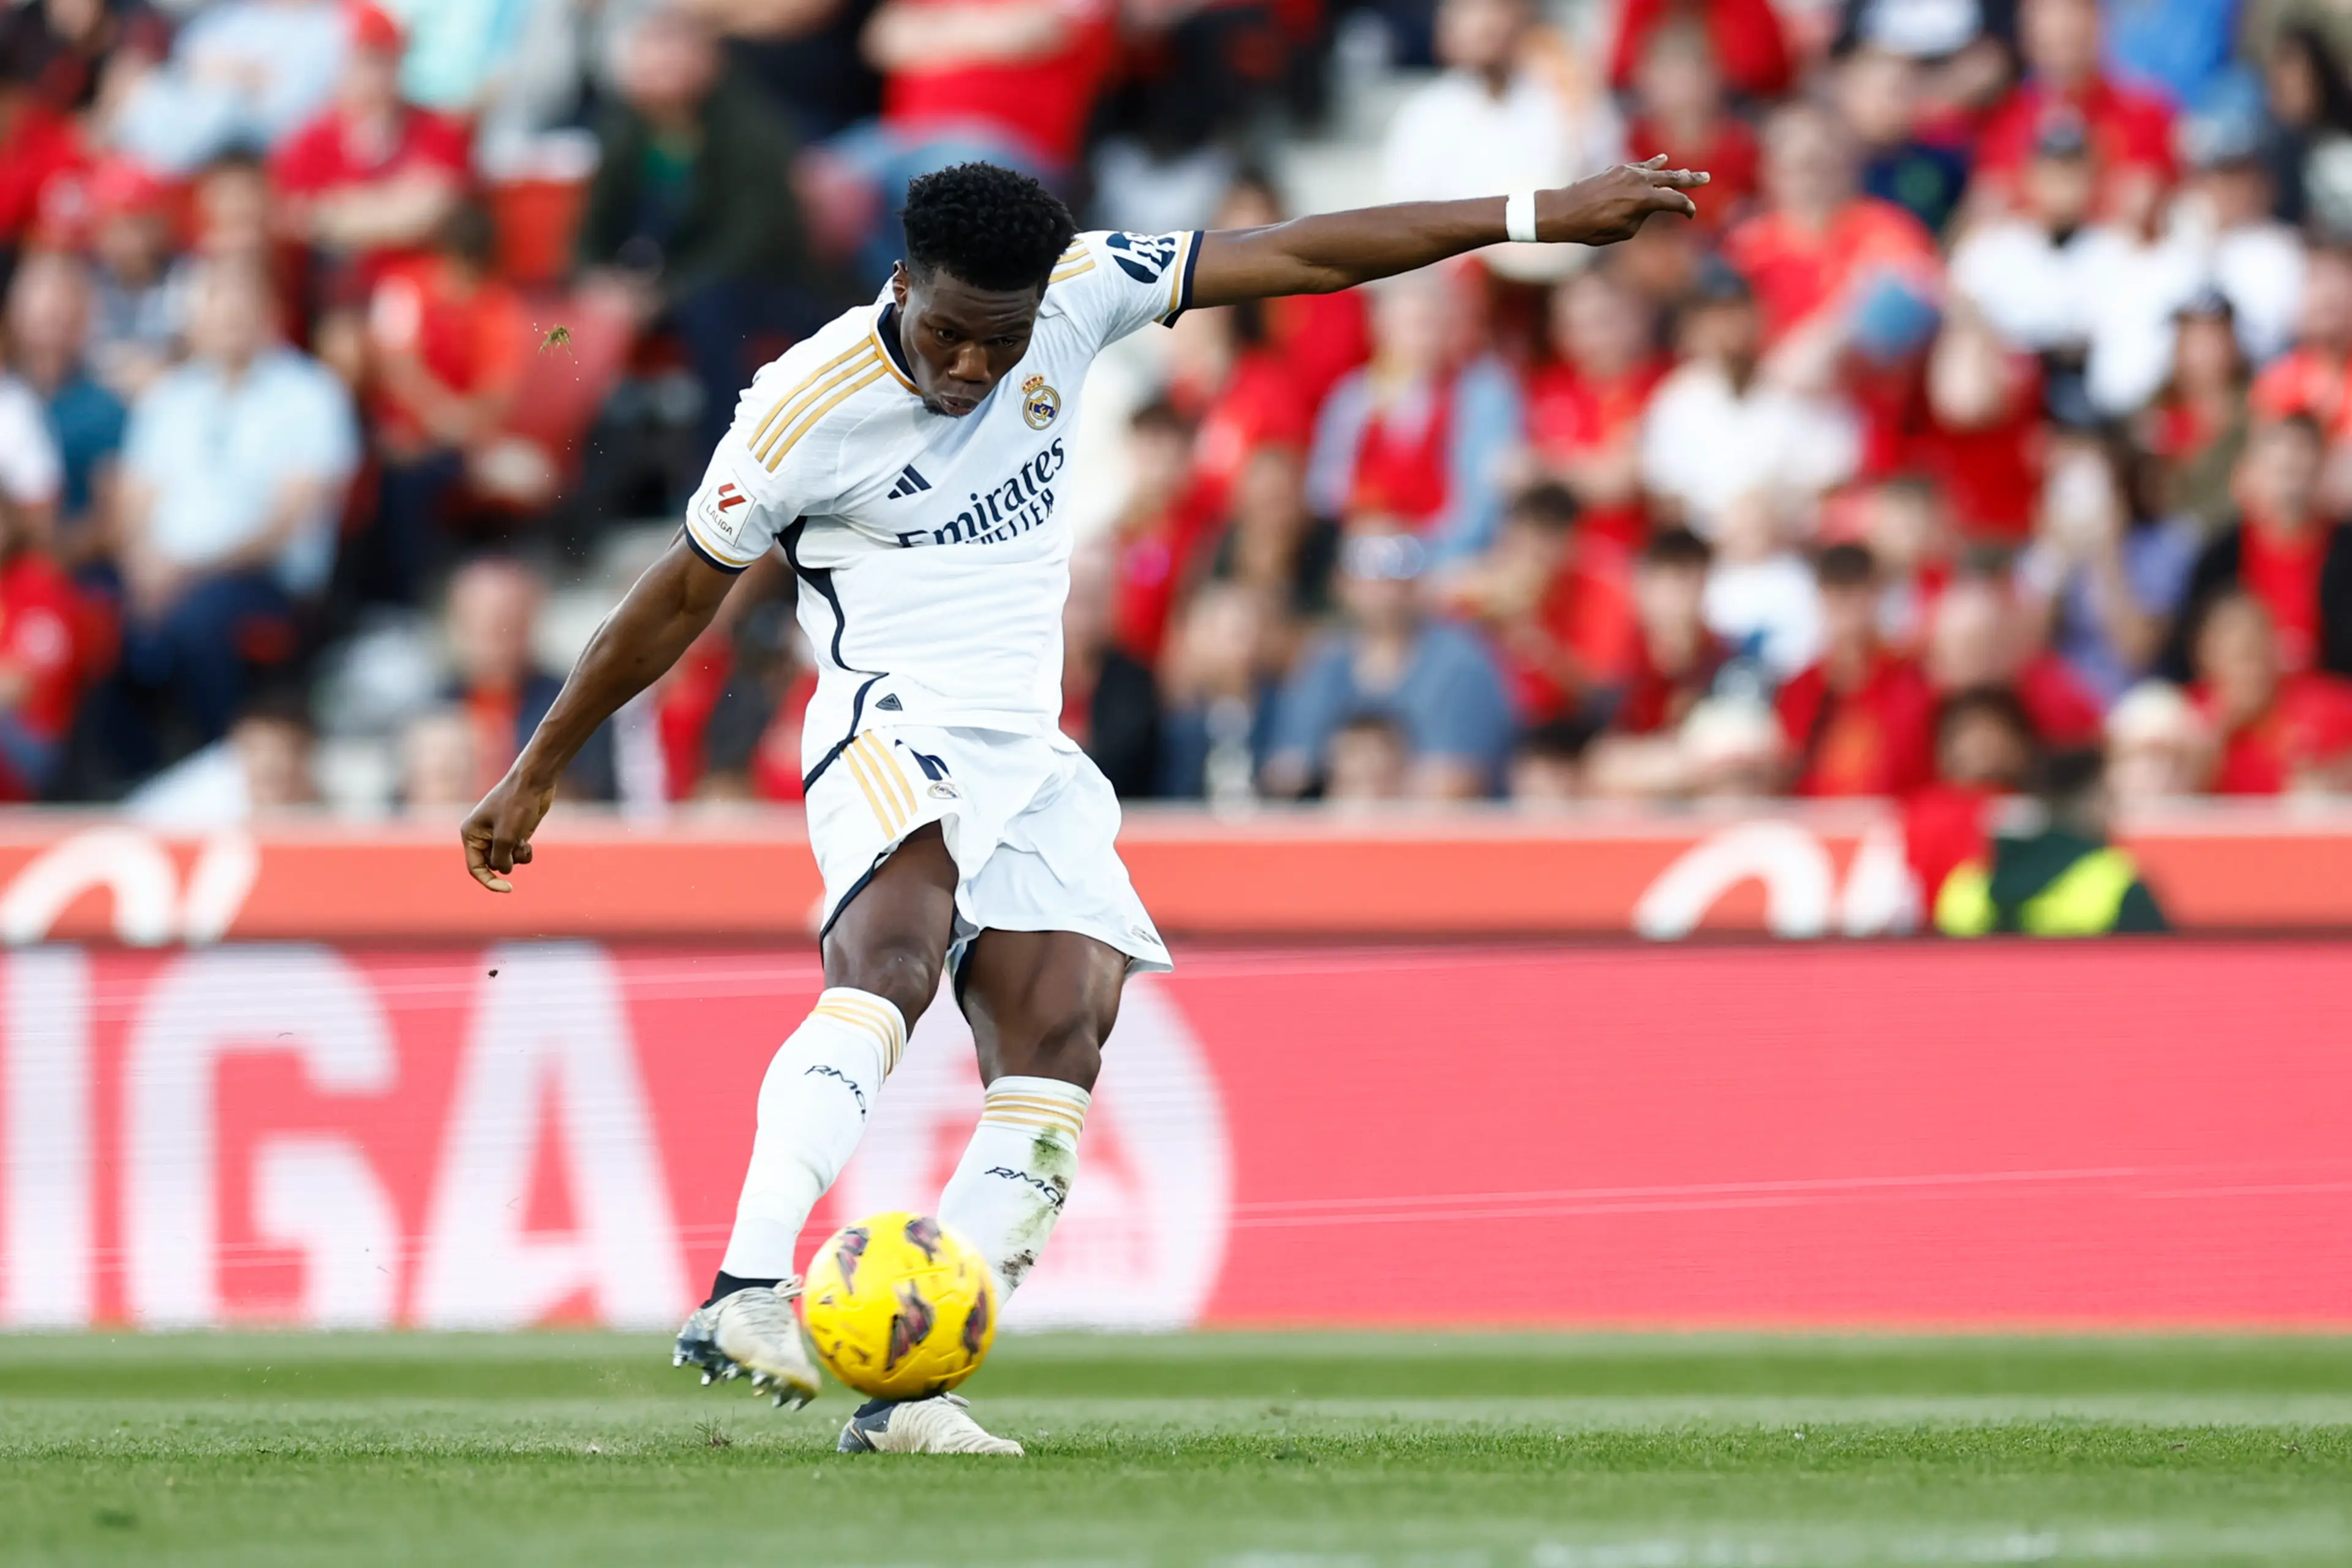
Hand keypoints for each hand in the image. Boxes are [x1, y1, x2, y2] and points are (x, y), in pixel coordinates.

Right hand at [461, 767, 556, 892]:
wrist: (534, 783)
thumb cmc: (516, 805)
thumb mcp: (506, 836)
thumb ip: (501, 859)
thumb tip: (503, 871)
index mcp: (471, 834)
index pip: (475, 868)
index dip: (489, 881)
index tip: (508, 889)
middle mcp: (481, 836)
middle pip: (491, 865)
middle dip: (506, 861)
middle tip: (517, 848)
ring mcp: (498, 835)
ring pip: (506, 861)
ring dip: (517, 857)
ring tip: (523, 842)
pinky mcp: (514, 833)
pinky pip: (516, 854)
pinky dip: (523, 852)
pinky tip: (528, 842)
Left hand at [1546, 156, 1707, 245]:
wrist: (1564, 211)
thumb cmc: (1592, 228)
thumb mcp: (1624, 231)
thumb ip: (1641, 216)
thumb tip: (1645, 205)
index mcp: (1645, 200)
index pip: (1676, 201)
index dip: (1686, 209)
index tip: (1690, 215)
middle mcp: (1639, 181)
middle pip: (1672, 179)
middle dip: (1690, 180)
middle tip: (1706, 177)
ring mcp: (1628, 172)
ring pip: (1657, 170)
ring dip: (1673, 172)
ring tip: (1686, 173)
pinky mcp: (1617, 169)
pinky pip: (1640, 165)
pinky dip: (1652, 164)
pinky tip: (1661, 160)